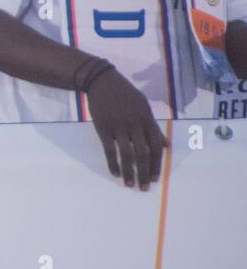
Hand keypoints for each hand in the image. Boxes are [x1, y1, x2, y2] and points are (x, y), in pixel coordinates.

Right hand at [87, 69, 167, 189]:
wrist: (101, 81)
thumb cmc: (124, 94)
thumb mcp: (143, 107)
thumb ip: (154, 127)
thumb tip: (166, 145)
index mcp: (147, 119)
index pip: (156, 146)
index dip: (156, 164)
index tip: (155, 177)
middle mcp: (135, 124)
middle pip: (143, 153)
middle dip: (144, 172)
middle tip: (144, 187)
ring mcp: (119, 126)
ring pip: (127, 153)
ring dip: (129, 172)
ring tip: (129, 184)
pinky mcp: (103, 127)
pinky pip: (109, 149)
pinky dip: (113, 162)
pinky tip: (115, 172)